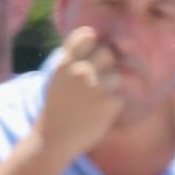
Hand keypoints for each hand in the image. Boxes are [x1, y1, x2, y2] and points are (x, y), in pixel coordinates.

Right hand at [35, 26, 127, 160]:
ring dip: (110, 87)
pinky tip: (97, 112)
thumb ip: (72, 60)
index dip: (92, 42)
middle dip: (104, 66)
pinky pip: (120, 96)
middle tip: (93, 81)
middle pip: (107, 53)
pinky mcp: (109, 103)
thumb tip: (95, 40)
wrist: (53, 138)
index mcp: (64, 64)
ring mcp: (96, 87)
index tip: (89, 53)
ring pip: (117, 75)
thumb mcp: (56, 79)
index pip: (87, 36)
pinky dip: (112, 105)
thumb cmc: (56, 107)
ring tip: (95, 99)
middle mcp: (80, 71)